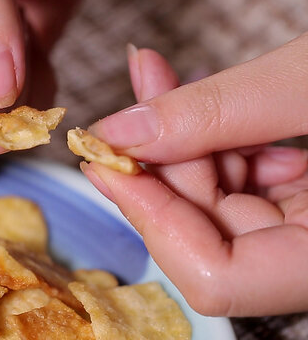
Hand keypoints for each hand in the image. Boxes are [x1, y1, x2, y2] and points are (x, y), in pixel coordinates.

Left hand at [82, 38, 307, 315]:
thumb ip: (223, 111)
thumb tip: (124, 131)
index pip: (220, 279)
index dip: (153, 220)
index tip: (107, 160)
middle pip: (210, 234)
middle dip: (161, 162)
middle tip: (133, 99)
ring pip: (222, 203)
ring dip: (183, 140)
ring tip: (158, 78)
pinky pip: (249, 179)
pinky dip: (218, 136)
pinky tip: (199, 96)